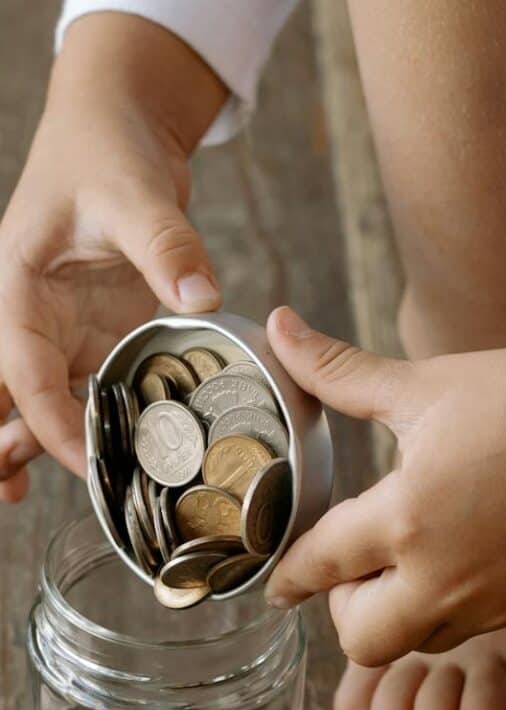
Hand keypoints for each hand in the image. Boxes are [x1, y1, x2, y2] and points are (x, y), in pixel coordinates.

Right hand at [0, 14, 226, 500]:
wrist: (116, 129)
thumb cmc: (107, 152)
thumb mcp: (136, 193)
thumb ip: (168, 246)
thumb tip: (200, 296)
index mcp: (18, 284)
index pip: (23, 366)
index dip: (49, 419)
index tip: (86, 458)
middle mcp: (30, 314)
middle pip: (4, 390)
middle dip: (3, 442)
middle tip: (8, 499)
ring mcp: (60, 329)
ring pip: (36, 398)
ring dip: (32, 444)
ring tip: (22, 499)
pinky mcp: (92, 335)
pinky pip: (81, 389)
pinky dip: (83, 425)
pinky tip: (98, 461)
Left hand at [264, 305, 505, 666]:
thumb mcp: (426, 383)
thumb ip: (340, 371)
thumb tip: (280, 327)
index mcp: (405, 515)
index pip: (320, 566)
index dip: (287, 576)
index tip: (276, 585)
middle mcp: (442, 574)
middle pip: (360, 639)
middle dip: (344, 612)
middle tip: (356, 569)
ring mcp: (489, 600)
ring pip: (414, 642)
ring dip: (396, 613)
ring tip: (410, 558)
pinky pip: (464, 631)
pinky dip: (444, 610)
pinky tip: (458, 559)